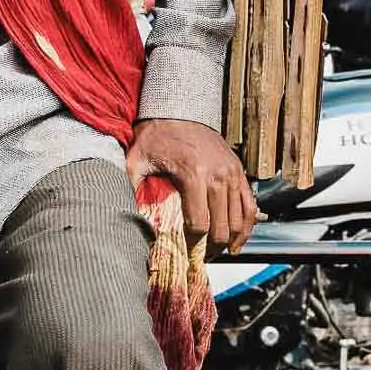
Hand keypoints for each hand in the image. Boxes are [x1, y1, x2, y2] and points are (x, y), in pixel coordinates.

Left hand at [126, 118, 257, 252]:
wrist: (180, 109)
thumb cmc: (157, 134)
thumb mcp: (137, 157)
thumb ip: (130, 183)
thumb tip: (120, 211)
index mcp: (194, 175)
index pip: (199, 223)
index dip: (194, 245)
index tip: (187, 256)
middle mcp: (218, 175)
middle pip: (222, 226)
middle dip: (214, 248)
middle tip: (202, 260)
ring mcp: (232, 173)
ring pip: (239, 219)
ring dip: (232, 240)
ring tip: (221, 254)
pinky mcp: (239, 170)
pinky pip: (250, 204)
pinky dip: (247, 225)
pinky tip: (238, 239)